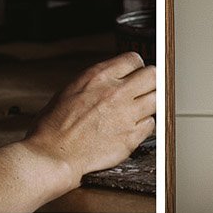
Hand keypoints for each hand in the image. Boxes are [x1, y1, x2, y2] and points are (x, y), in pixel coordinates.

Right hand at [22, 51, 155, 182]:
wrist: (54, 153)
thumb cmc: (55, 124)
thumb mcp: (72, 88)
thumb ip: (98, 82)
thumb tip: (113, 78)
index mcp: (98, 76)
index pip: (133, 59)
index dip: (134, 67)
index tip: (134, 73)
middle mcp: (116, 92)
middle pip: (153, 75)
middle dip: (150, 80)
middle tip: (145, 88)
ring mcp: (127, 115)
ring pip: (158, 100)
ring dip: (150, 102)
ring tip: (140, 108)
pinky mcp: (132, 137)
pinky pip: (151, 124)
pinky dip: (145, 124)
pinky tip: (132, 126)